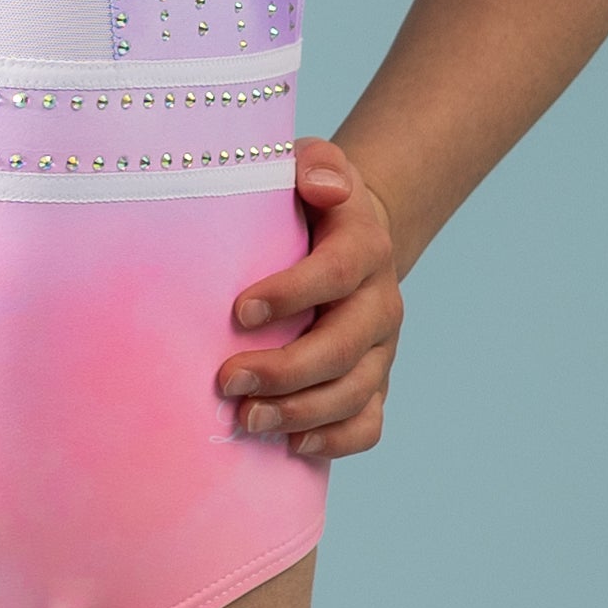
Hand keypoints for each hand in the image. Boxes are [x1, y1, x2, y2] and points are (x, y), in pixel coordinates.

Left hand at [220, 137, 401, 459]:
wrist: (347, 232)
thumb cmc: (307, 199)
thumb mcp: (311, 163)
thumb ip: (315, 164)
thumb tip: (319, 184)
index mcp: (365, 245)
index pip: (337, 273)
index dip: (292, 293)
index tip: (239, 311)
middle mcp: (380, 301)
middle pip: (344, 346)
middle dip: (286, 370)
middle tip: (227, 381)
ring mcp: (380, 347)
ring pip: (354, 392)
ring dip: (300, 411)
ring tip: (246, 420)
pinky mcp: (373, 380)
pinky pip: (368, 423)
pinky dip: (334, 440)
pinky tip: (291, 444)